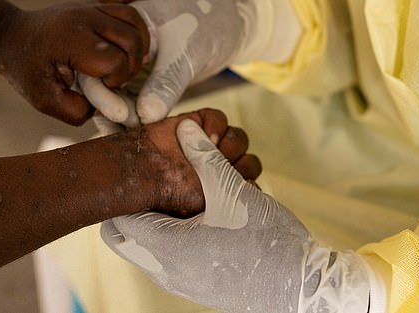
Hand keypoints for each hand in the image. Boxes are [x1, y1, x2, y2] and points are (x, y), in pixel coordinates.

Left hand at [0, 0, 153, 124]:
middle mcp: (84, 19)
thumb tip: (106, 106)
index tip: (103, 87)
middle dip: (133, 64)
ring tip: (136, 59)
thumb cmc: (26, 70)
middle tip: (118, 77)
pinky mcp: (90, 4)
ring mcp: (88, 8)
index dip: (117, 79)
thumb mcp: (44, 100)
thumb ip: (77, 111)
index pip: (116, 60)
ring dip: (141, 40)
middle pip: (132, 38)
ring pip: (132, 17)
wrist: (8, 36)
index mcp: (73, 41)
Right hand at [81, 0, 246, 125]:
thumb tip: (145, 116)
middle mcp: (115, 46)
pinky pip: (131, 102)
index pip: (96, 62)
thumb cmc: (205, 26)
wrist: (226, 25)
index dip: (103, 91)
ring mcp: (127, 65)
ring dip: (121, 117)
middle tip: (128, 129)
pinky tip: (141, 135)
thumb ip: (166, 83)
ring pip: (115, 96)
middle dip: (110, 109)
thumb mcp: (185, 53)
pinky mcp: (141, 81)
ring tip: (133, 138)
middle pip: (99, 82)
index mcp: (116, 28)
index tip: (121, 114)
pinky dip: (135, 117)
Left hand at [101, 119, 370, 312]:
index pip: (117, 217)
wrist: (301, 289)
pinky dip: (174, 235)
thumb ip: (204, 157)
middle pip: (126, 235)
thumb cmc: (266, 242)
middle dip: (137, 205)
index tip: (138, 169)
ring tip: (182, 195)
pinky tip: (201, 216)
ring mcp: (179, 282)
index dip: (126, 188)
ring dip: (158, 219)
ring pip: (148, 247)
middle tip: (156, 182)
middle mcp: (164, 269)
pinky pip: (168, 259)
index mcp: (165, 246)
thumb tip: (185, 128)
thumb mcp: (233, 191)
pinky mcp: (196, 286)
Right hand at [123, 108, 260, 216]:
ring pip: (238, 139)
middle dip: (240, 164)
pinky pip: (220, 118)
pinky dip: (216, 125)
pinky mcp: (198, 123)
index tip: (239, 184)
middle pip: (249, 161)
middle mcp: (218, 169)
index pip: (251, 184)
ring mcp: (208, 146)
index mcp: (222, 192)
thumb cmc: (172, 193)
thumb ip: (235, 191)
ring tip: (213, 150)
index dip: (248, 182)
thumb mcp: (208, 199)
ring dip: (230, 144)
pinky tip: (206, 134)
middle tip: (222, 168)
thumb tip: (254, 184)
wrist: (143, 170)